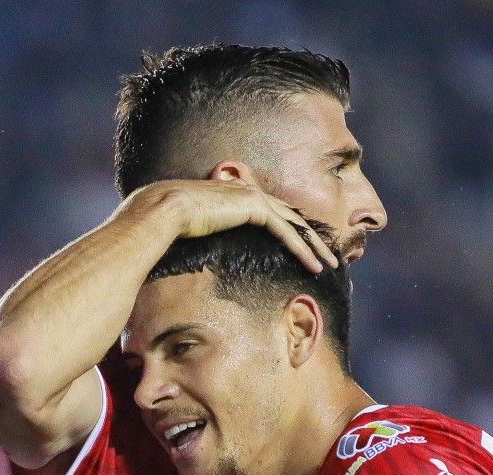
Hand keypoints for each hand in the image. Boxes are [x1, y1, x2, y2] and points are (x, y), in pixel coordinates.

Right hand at [131, 178, 338, 272]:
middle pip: (292, 217)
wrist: (162, 209)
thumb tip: (199, 249)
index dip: (294, 232)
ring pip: (295, 224)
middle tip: (330, 259)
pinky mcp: (254, 207)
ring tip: (329, 266)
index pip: (275, 213)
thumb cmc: (170, 223)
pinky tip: (313, 266)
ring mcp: (253, 196)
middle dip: (313, 239)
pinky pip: (286, 231)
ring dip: (315, 247)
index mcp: (236, 193)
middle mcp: (248, 190)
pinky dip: (302, 250)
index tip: (307, 251)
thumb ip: (207, 232)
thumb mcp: (195, 229)